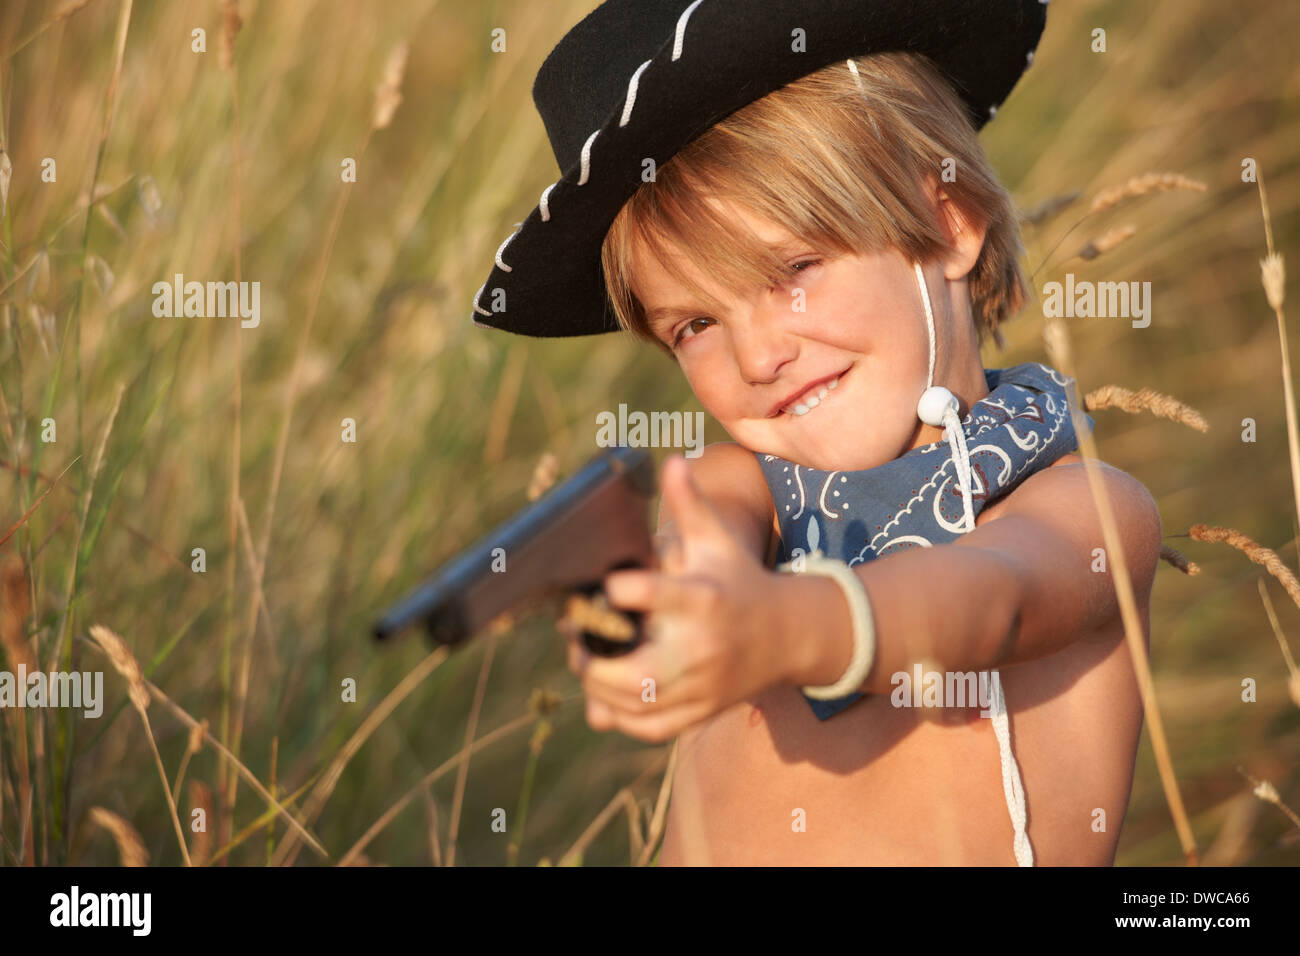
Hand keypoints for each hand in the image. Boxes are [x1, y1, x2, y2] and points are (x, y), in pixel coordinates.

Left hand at [563, 454, 788, 742]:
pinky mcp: (698, 713)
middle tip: (576, 635)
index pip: (651, 595)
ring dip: (595, 685)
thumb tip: (671, 460)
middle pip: (631, 670)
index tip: (605, 585)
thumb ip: (691, 503)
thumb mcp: (718, 540)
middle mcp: (699, 648)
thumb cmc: (740, 579)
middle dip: (590, 654)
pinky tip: (604, 694)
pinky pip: (646, 727)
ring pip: (631, 703)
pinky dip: (617, 716)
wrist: (788, 636)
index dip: (618, 590)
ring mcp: (700, 687)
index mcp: (701, 599)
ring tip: (586, 659)